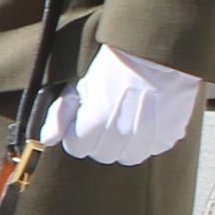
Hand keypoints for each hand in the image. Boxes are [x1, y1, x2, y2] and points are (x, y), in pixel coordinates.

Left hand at [42, 45, 198, 166]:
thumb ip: (59, 115)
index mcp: (95, 121)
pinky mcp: (168, 137)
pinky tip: (145, 120)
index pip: (76, 149)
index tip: (85, 120)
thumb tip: (46, 139)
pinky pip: (151, 150)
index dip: (78, 134)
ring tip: (126, 119)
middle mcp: (121, 134)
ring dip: (123, 144)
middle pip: (101, 155)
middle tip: (107, 117)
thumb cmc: (113, 68)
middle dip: (99, 140)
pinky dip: (147, 141)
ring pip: (127, 157)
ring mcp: (147, 138)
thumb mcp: (78, 86)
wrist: (155, 56)